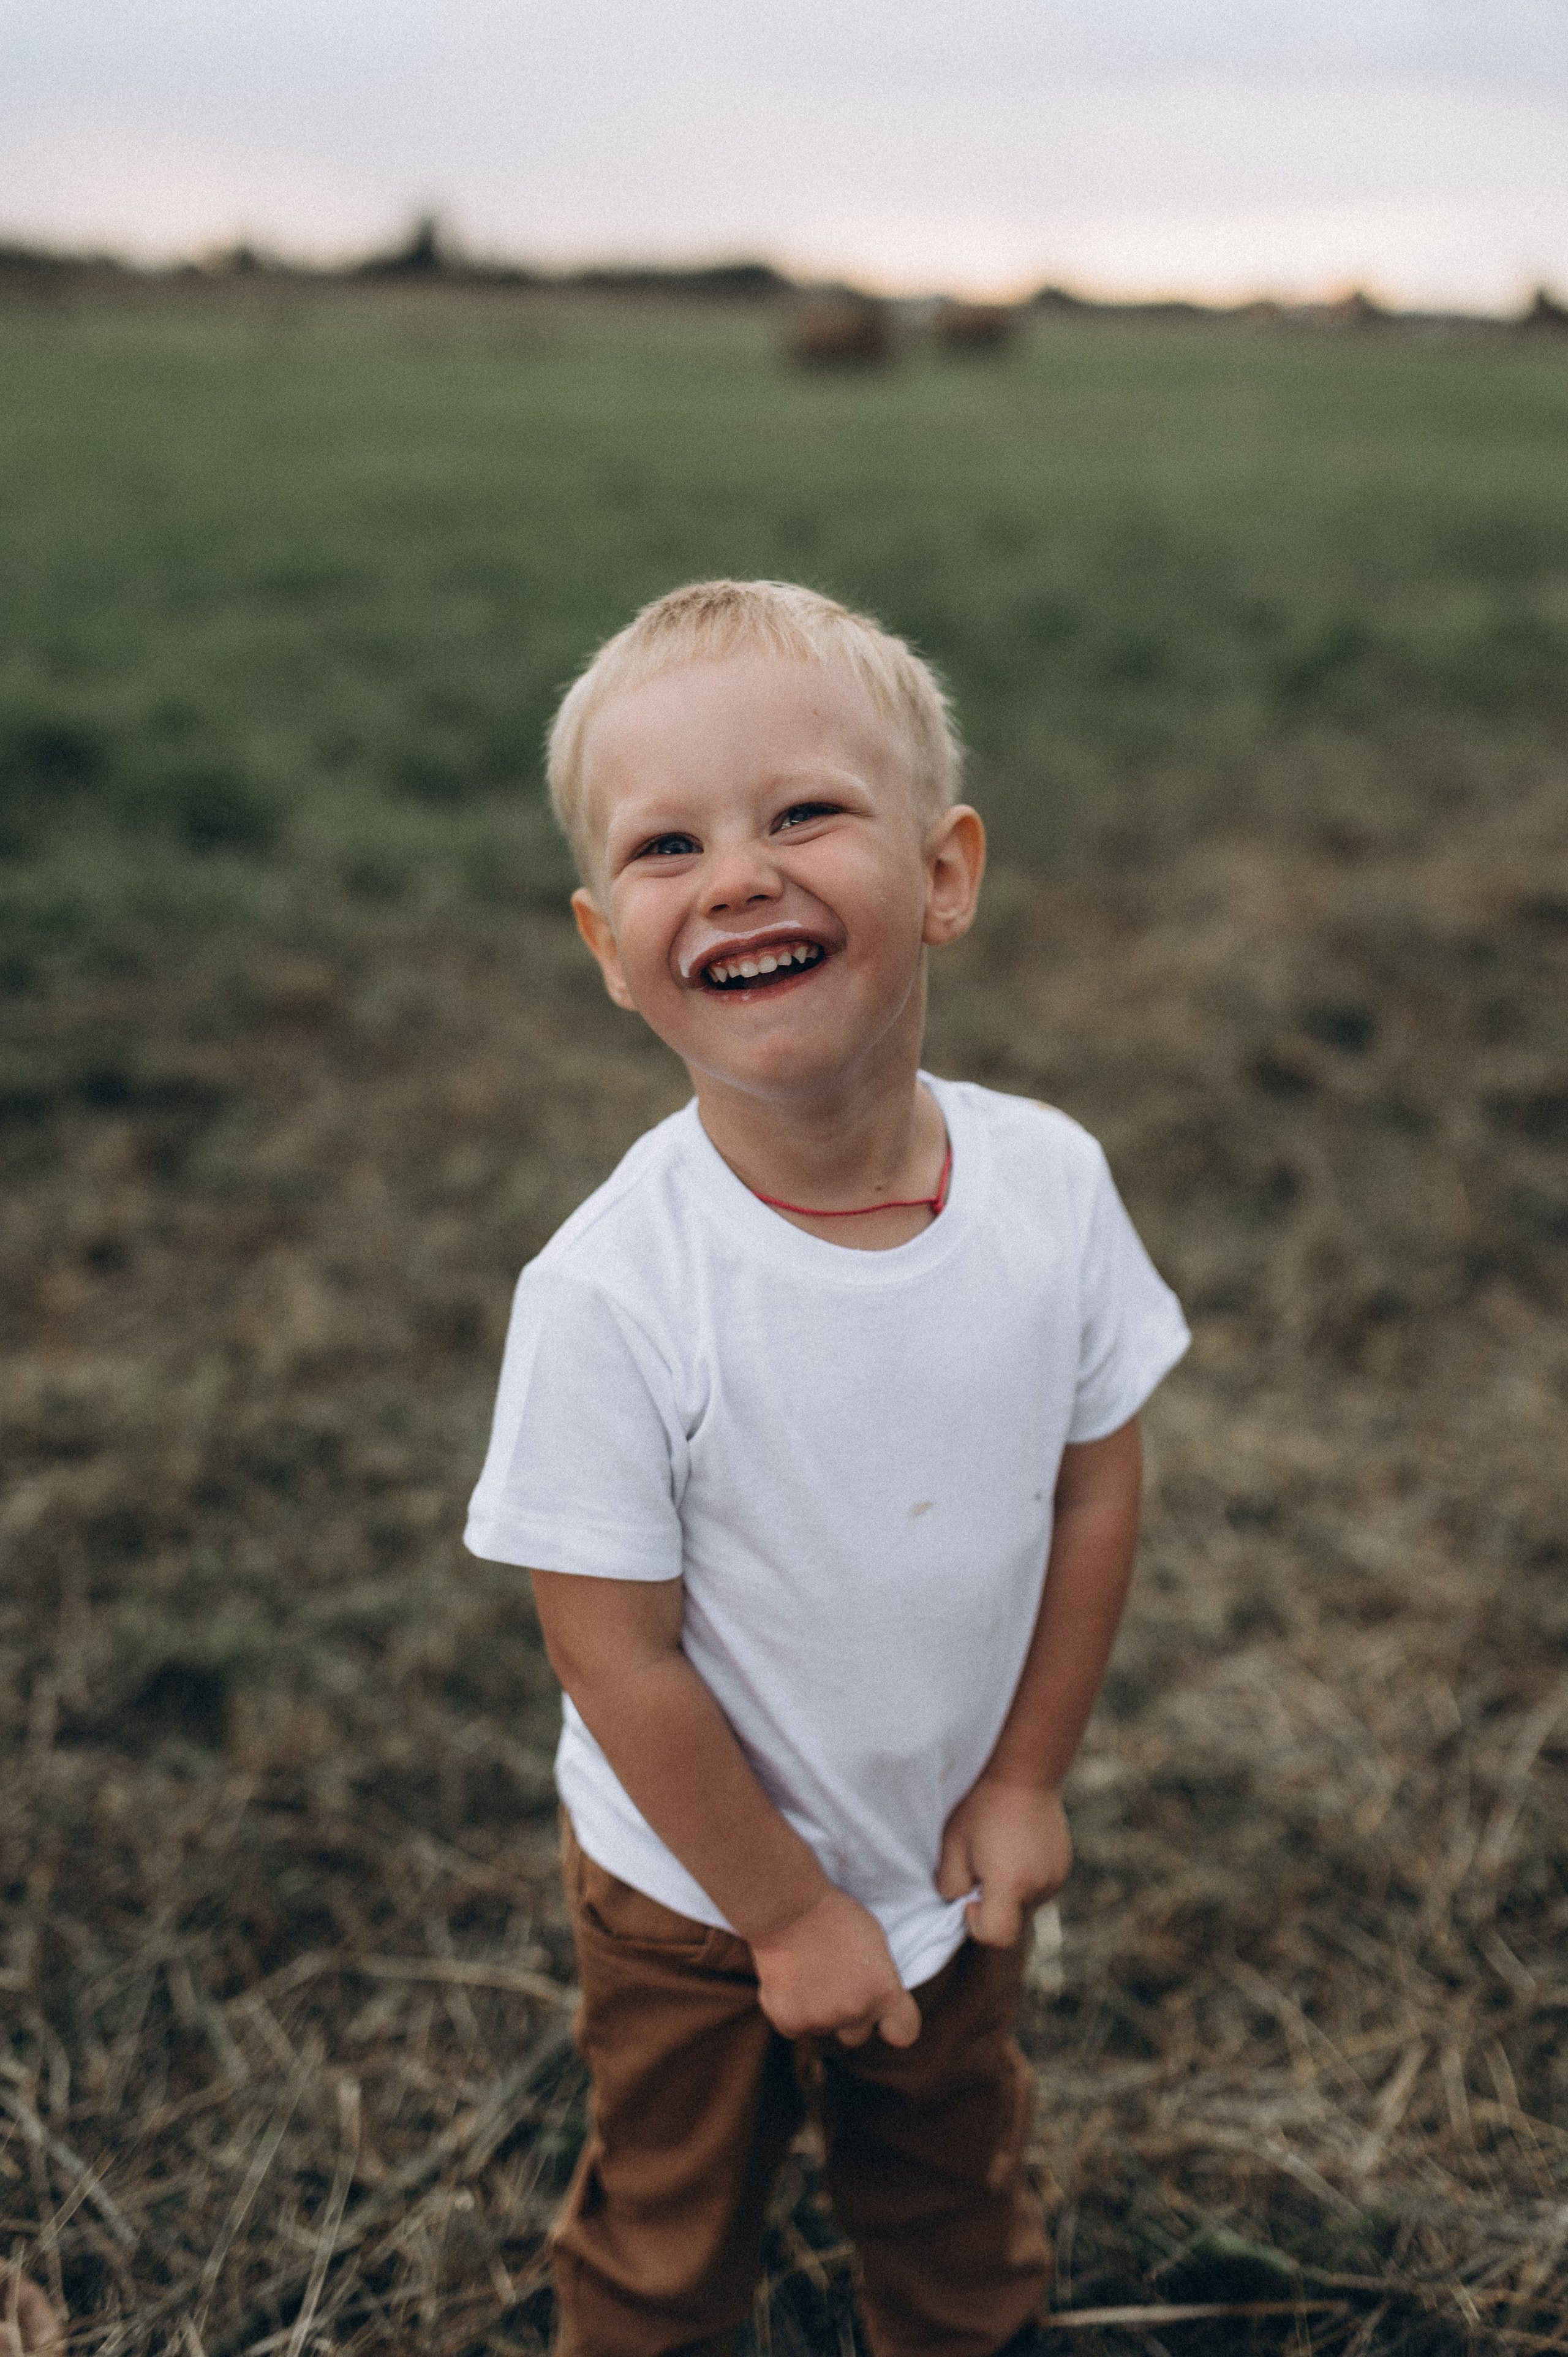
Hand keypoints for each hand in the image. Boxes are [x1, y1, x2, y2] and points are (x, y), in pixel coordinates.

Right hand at [750, 1886, 921, 2047]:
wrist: (790, 1909)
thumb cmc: (833, 1915)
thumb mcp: (874, 1943)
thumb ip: (878, 1978)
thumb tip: (872, 1995)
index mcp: (884, 1993)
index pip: (903, 2032)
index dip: (891, 2025)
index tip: (881, 2017)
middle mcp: (856, 2012)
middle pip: (856, 2035)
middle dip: (847, 2018)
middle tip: (832, 1986)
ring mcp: (822, 2021)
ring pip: (822, 2028)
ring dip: (815, 2011)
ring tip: (805, 1973)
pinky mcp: (790, 2022)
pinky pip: (793, 2027)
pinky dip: (788, 2011)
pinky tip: (786, 1981)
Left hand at [936, 1778, 1072, 1947]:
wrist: (1024, 1772)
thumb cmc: (982, 1808)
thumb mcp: (952, 1846)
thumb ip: (950, 1886)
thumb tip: (961, 1902)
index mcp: (1011, 1884)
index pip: (997, 1936)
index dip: (976, 1924)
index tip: (970, 1894)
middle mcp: (1040, 1886)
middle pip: (1012, 1919)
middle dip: (993, 1903)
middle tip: (982, 1865)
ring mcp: (1056, 1877)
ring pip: (1026, 1903)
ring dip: (1010, 1890)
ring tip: (1001, 1852)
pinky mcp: (1063, 1867)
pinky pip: (1039, 1887)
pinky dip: (1025, 1878)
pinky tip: (1016, 1848)